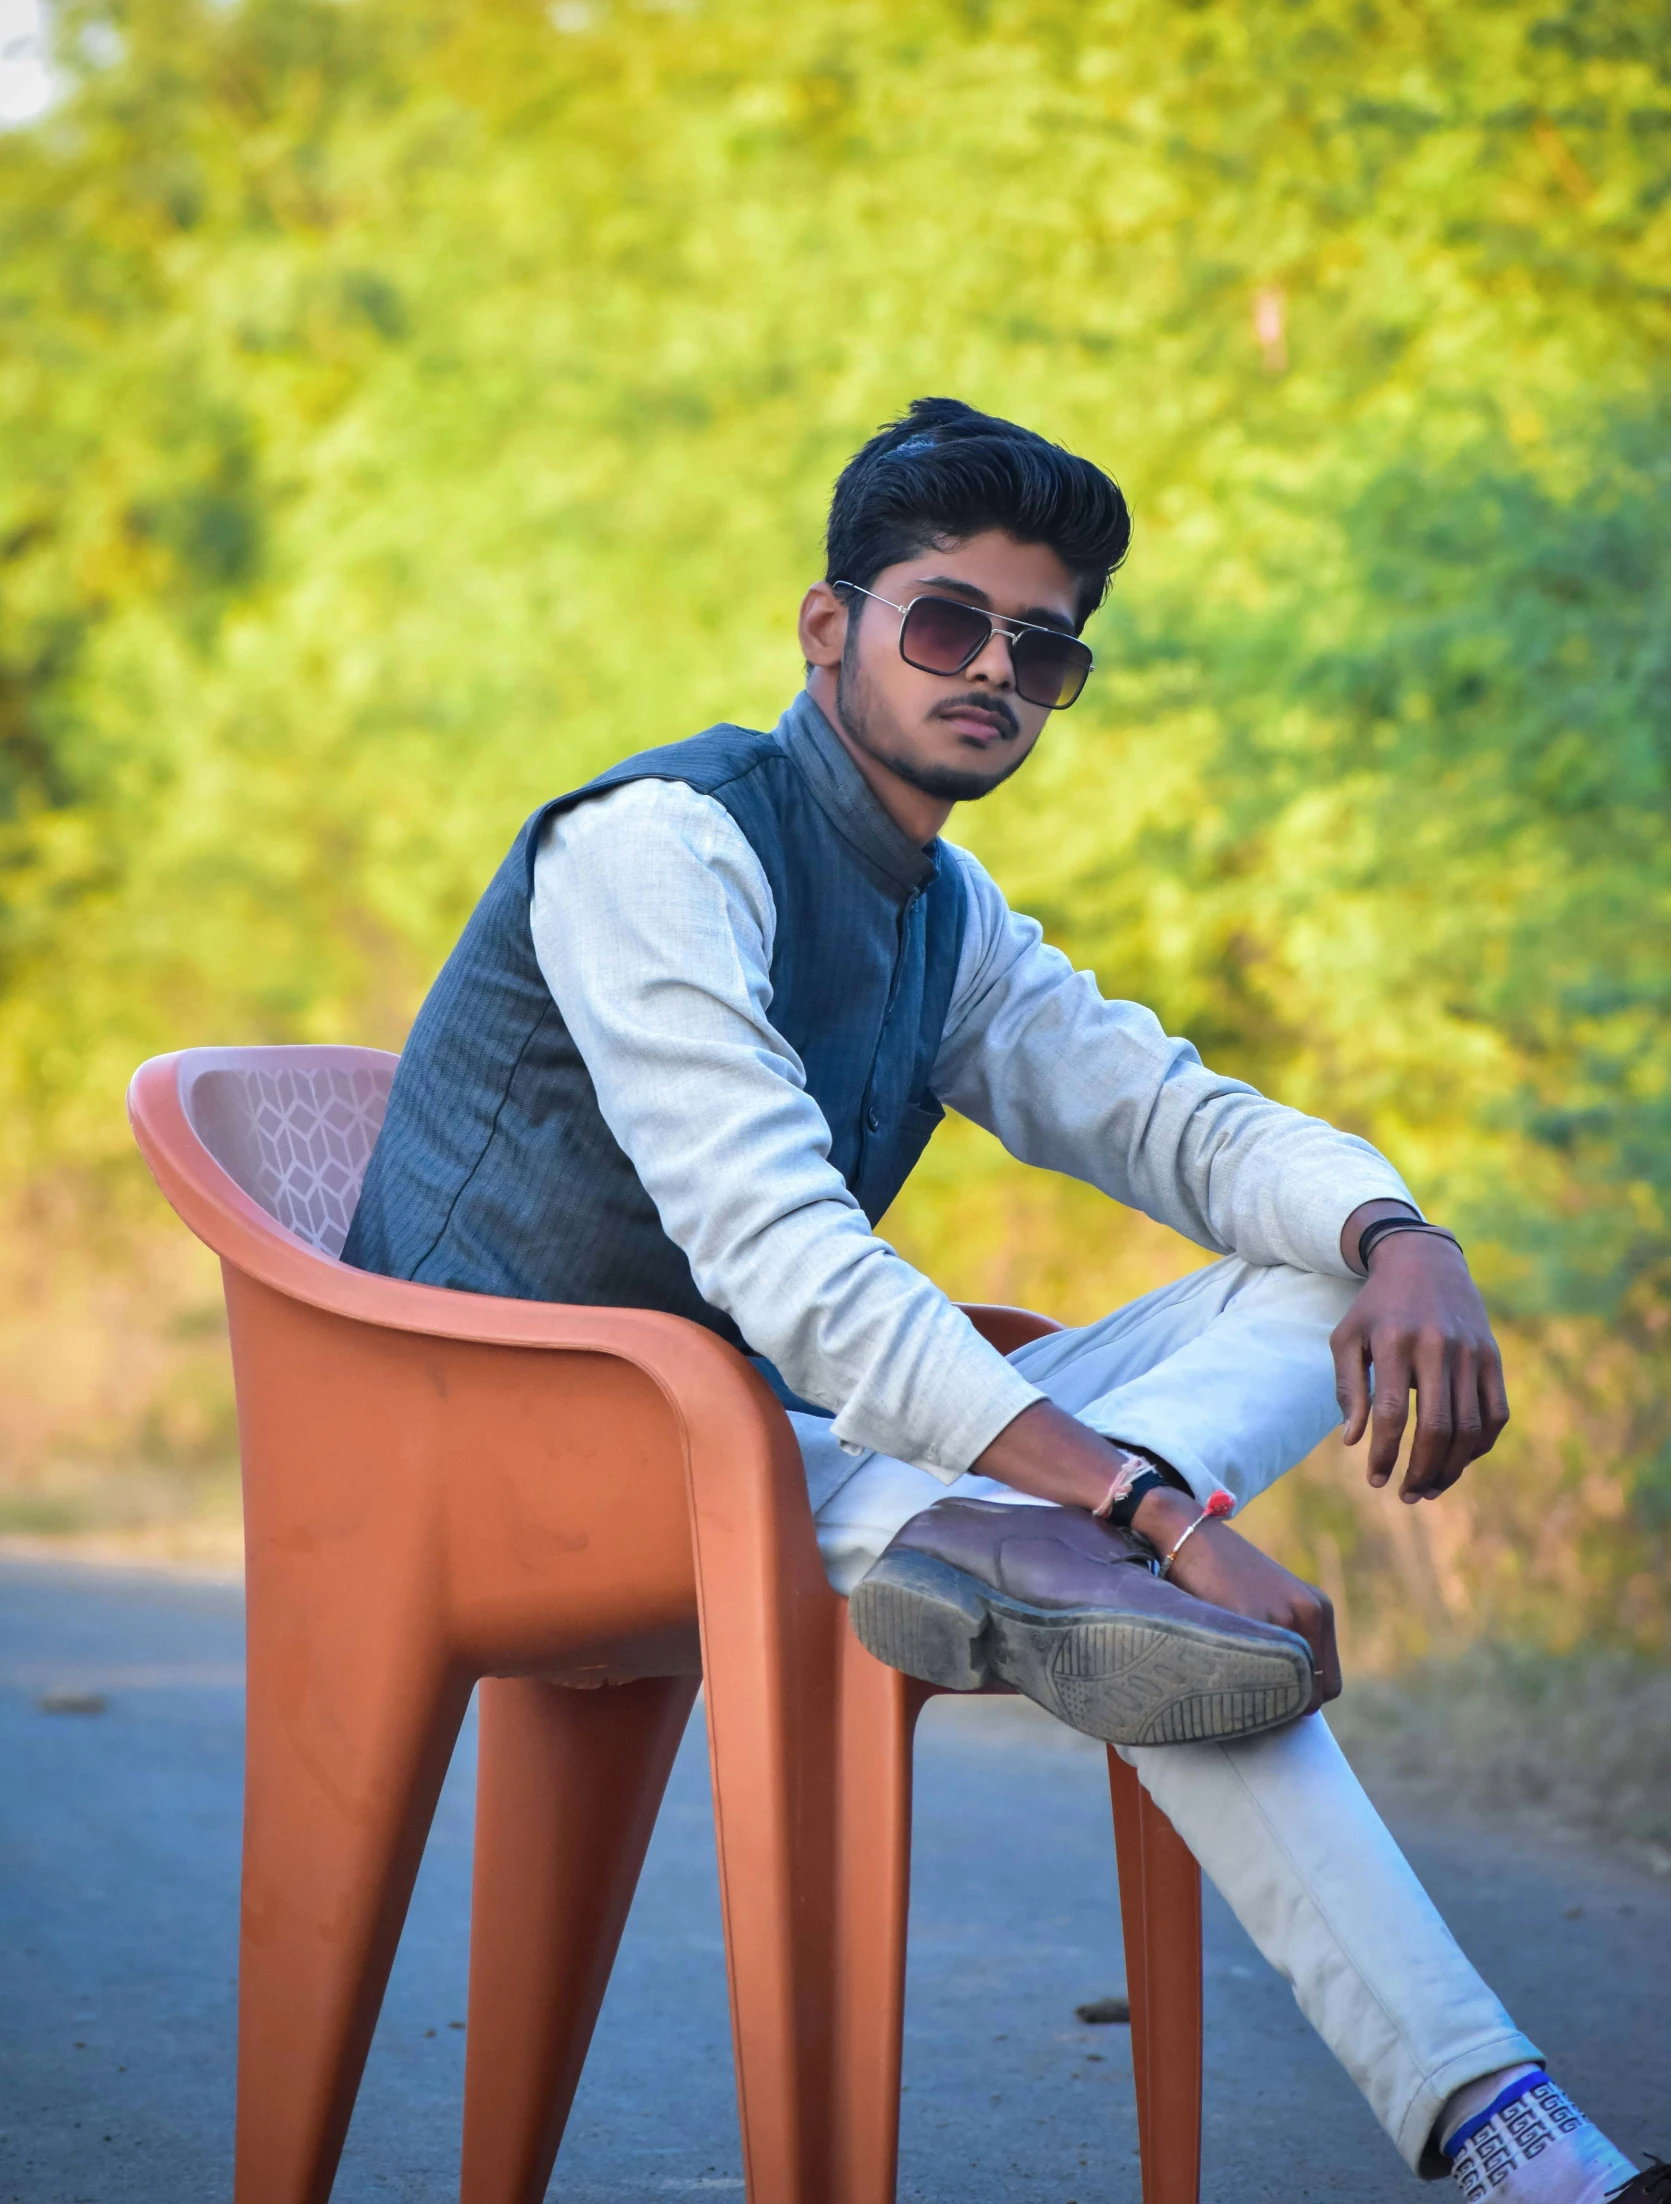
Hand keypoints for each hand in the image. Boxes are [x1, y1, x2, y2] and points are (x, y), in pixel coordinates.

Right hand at [1130, 1486, 1340, 1711]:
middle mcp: (1308, 1613)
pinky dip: (1237, 1681)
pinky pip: (1254, 1675)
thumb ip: (1288, 1639)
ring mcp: (1281, 1616)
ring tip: (1232, 1680)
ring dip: (1260, 1697)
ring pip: (1285, 1693)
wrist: (1188, 1534)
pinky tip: (1218, 1666)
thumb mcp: (1269, 1601)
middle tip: (1249, 1695)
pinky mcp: (1249, 1617)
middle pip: (1314, 1696)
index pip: (1328, 1686)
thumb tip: (1286, 1698)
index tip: (1270, 1695)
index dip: (1300, 1699)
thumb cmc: (1221, 1573)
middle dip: (1284, 1705)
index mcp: (1318, 1609)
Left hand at [1330, 1227, 1508, 1503]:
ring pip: (1470, 1426)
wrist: (1424, 1261)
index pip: (1392, 1414)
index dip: (1385, 1454)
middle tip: (1407, 1494)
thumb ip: (1348, 1388)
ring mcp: (1471, 1352)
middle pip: (1437, 1427)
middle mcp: (1437, 1347)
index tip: (1376, 1479)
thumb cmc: (1376, 1307)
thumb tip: (1353, 1441)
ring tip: (1430, 1488)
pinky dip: (1481, 1444)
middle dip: (1422, 1470)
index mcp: (1395, 1342)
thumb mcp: (1348, 1337)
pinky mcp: (1492, 1356)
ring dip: (1452, 1467)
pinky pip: (1496, 1413)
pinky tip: (1459, 1460)